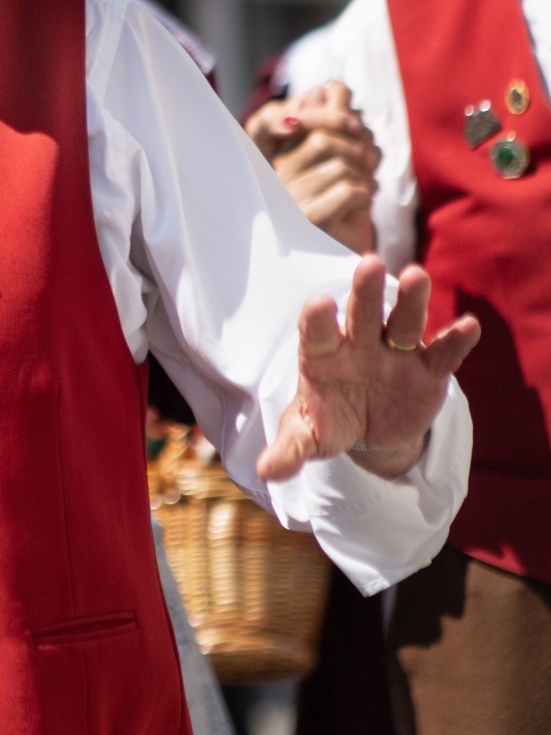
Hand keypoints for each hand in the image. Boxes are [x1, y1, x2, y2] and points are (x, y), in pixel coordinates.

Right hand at [245, 84, 379, 251]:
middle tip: (370, 159)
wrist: (341, 260)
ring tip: (367, 185)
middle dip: (357, 145)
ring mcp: (287, 201)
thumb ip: (331, 123)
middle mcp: (271, 179)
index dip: (326, 113)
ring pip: (338, 164)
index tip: (355, 125)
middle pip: (321, 138)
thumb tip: (327, 87)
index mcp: (272, 160)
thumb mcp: (337, 161)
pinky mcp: (309, 222)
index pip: (291, 117)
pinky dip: (366, 194)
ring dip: (364, 173)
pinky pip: (348, 190)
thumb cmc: (339, 208)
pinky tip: (364, 203)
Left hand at [257, 257, 479, 482]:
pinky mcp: (428, 370)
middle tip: (369, 263)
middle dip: (365, 291)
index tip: (318, 304)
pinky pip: (443, 354)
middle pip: (361, 314)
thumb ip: (289, 449)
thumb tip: (266, 471)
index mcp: (323, 355)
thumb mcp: (309, 437)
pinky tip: (468, 326)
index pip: (316, 333)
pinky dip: (455, 341)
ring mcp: (395, 354)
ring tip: (417, 276)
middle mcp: (359, 345)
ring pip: (403, 323)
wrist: (368, 429)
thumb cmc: (329, 421)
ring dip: (411, 301)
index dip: (318, 319)